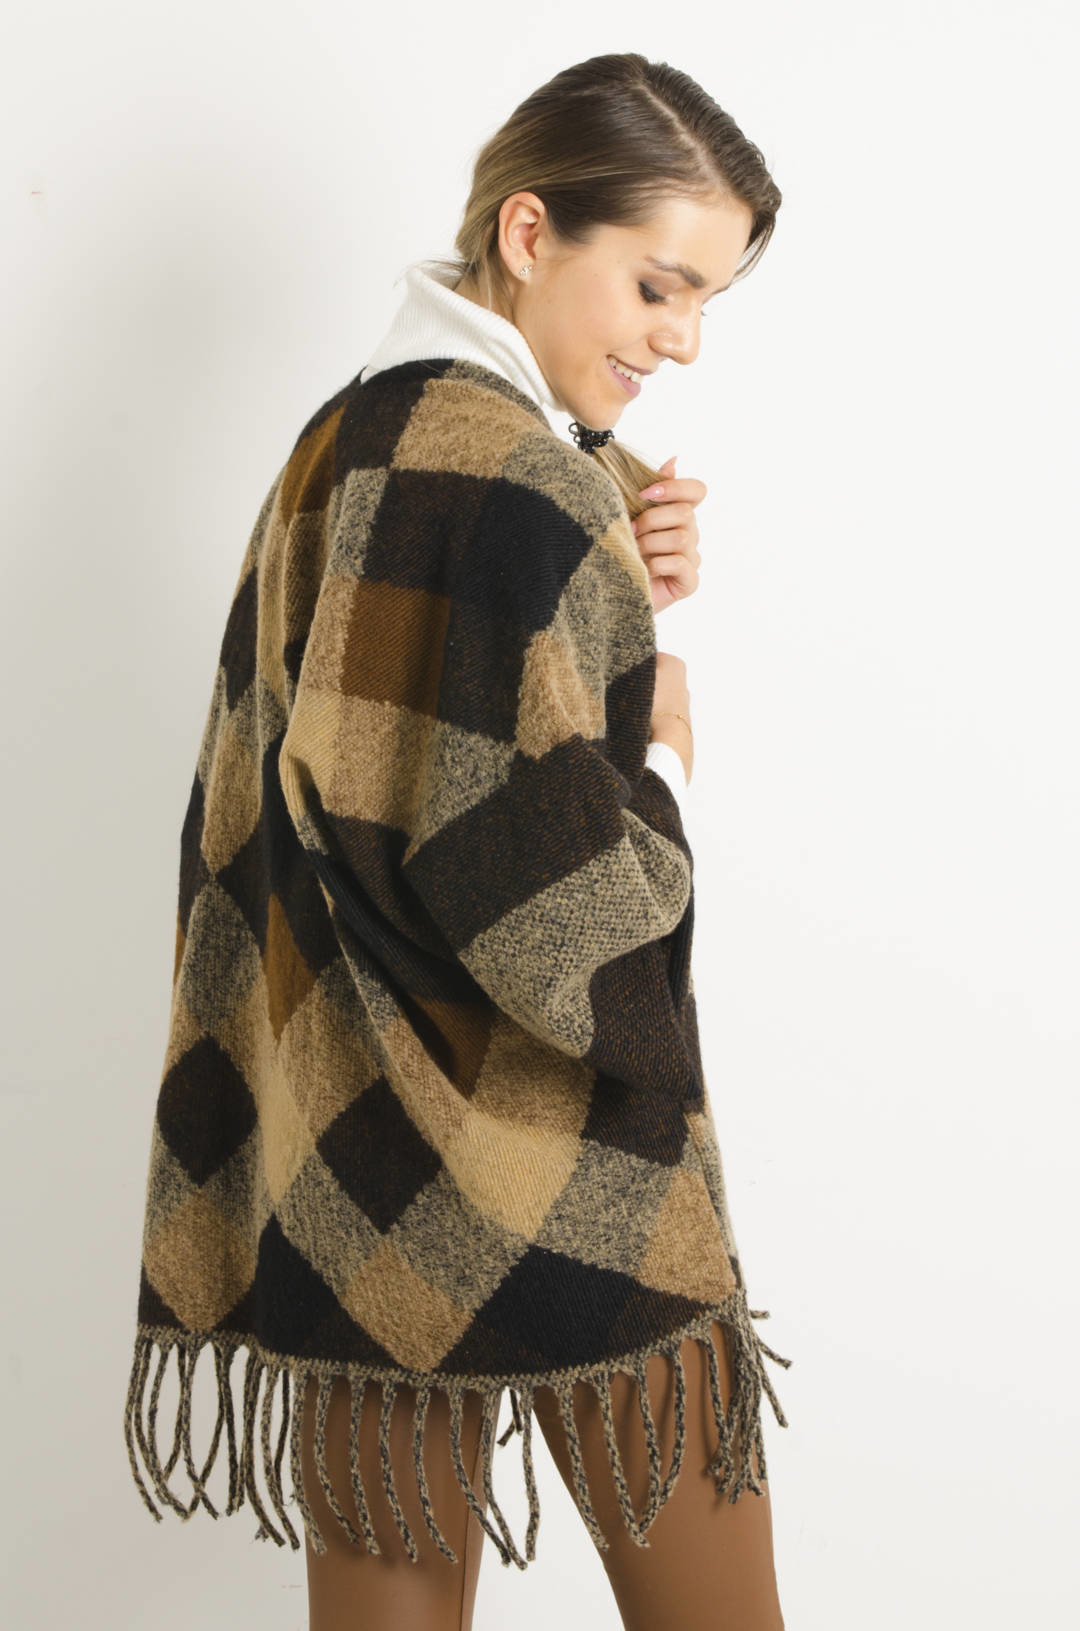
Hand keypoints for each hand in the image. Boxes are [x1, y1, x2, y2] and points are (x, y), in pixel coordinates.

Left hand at [630, 456, 706, 613]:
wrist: (607, 591)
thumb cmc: (618, 550)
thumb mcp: (627, 515)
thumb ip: (649, 490)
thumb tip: (673, 460)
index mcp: (677, 514)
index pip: (697, 490)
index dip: (676, 487)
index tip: (645, 494)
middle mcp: (690, 534)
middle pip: (685, 512)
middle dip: (651, 519)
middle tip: (629, 530)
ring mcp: (691, 559)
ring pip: (682, 537)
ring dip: (651, 543)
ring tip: (633, 551)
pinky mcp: (689, 582)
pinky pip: (681, 564)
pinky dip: (658, 564)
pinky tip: (645, 569)